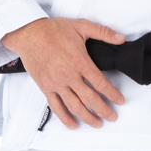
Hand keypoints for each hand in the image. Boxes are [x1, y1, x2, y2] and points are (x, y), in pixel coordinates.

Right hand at [2, 17, 125, 129]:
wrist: (28, 33)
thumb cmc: (53, 29)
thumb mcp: (81, 26)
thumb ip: (103, 32)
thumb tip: (121, 38)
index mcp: (80, 61)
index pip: (101, 83)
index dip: (112, 94)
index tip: (119, 101)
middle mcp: (69, 75)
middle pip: (90, 99)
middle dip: (103, 110)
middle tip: (112, 117)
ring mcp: (56, 83)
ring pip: (74, 106)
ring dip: (87, 117)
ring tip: (96, 123)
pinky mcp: (45, 87)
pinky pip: (56, 106)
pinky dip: (65, 118)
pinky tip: (72, 124)